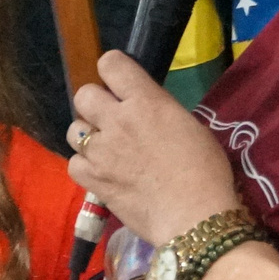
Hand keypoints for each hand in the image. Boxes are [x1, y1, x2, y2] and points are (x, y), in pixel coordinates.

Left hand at [68, 51, 243, 247]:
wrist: (194, 215)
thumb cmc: (205, 170)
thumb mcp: (188, 125)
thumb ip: (159, 111)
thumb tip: (144, 112)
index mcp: (145, 101)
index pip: (111, 64)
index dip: (112, 70)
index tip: (120, 84)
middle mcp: (117, 120)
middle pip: (83, 95)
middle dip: (95, 103)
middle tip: (111, 119)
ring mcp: (101, 151)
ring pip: (74, 130)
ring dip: (88, 136)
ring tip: (105, 149)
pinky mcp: (93, 180)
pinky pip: (73, 163)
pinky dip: (85, 166)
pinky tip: (100, 172)